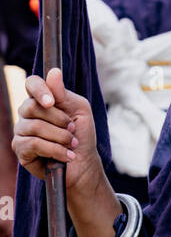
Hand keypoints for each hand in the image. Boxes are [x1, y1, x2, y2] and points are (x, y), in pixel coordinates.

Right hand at [13, 67, 98, 193]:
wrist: (83, 164)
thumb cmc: (81, 135)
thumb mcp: (79, 110)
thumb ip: (64, 93)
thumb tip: (53, 72)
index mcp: (41, 100)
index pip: (31, 84)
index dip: (39, 90)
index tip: (52, 101)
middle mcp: (28, 113)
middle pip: (32, 106)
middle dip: (58, 119)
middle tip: (72, 128)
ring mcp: (21, 131)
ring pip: (35, 127)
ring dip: (60, 137)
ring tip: (71, 144)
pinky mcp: (20, 149)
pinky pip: (33, 144)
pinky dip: (55, 150)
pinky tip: (66, 155)